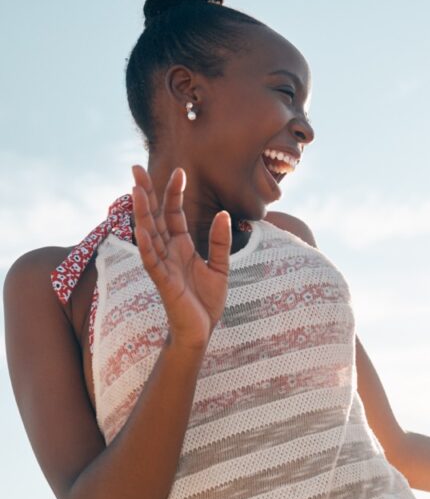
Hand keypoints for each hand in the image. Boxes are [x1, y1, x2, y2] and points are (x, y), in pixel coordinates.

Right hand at [131, 165, 231, 349]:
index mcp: (181, 246)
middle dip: (147, 193)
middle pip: (154, 217)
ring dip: (142, 213)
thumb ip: (220, 242)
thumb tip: (224, 215)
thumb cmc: (205, 300)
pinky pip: (152, 262)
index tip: (179, 171)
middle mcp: (168, 252)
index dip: (174, 193)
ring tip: (136, 190)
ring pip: (149, 234)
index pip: (174, 214)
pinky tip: (141, 230)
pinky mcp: (163, 282)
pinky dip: (147, 246)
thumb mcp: (220, 267)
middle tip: (136, 167)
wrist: (200, 331)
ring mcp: (163, 266)